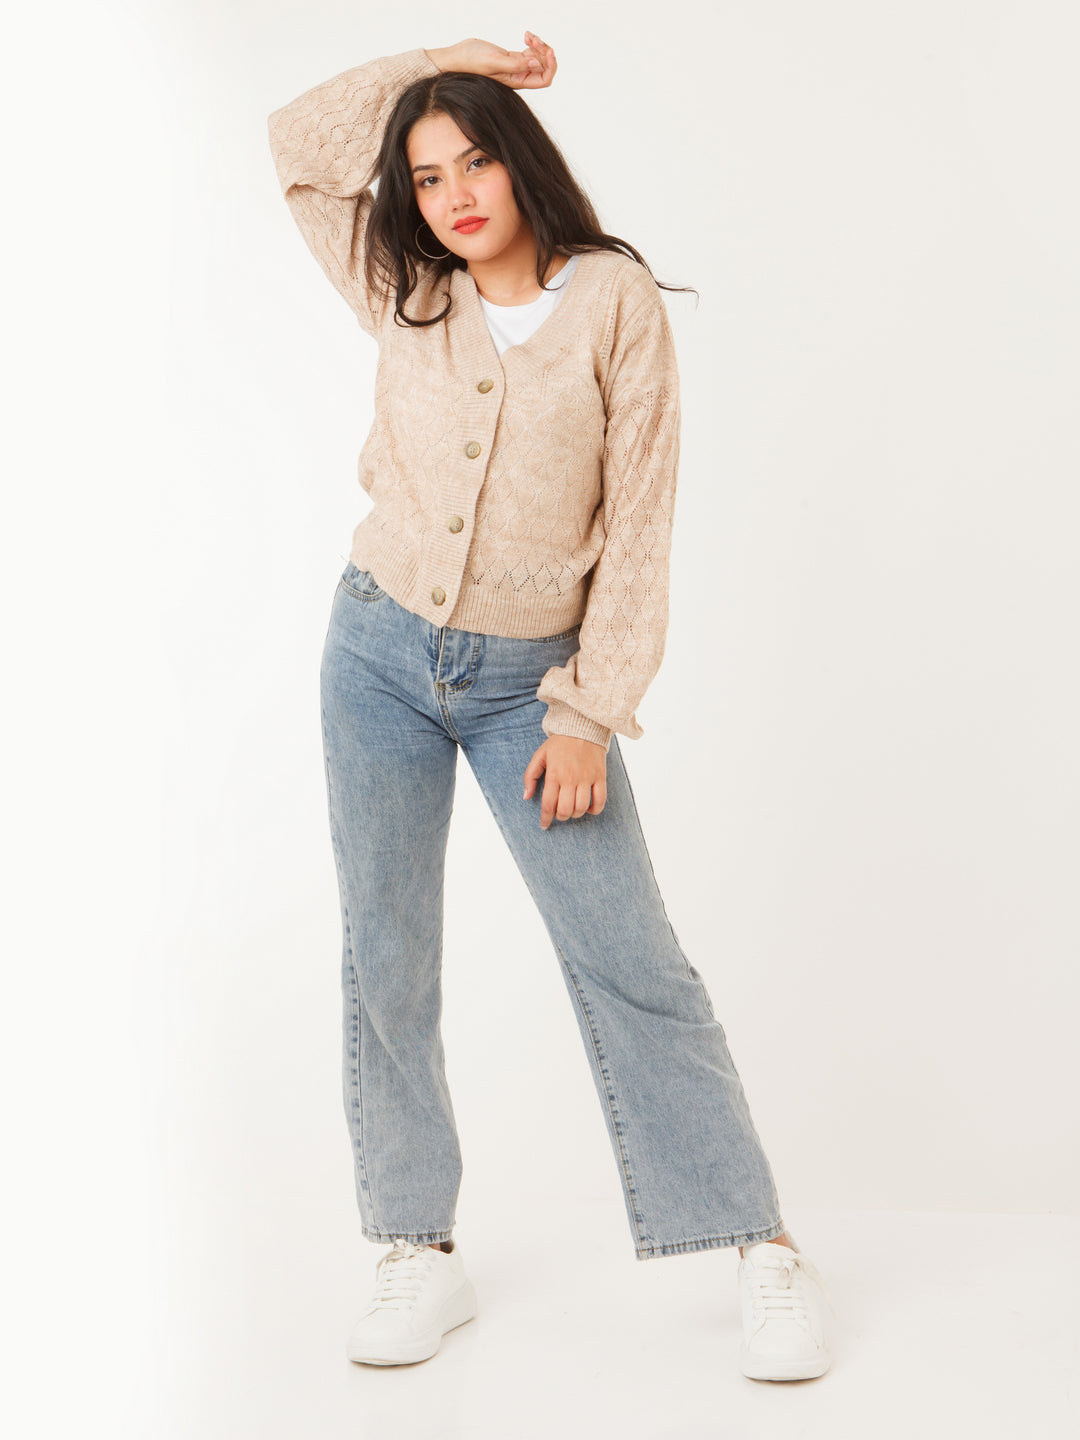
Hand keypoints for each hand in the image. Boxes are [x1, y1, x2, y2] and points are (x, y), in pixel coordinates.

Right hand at [426, 31, 557, 88]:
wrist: (457, 56)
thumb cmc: (471, 62)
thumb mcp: (494, 62)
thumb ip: (515, 65)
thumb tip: (537, 65)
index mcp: (517, 81)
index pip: (544, 79)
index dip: (550, 66)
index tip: (547, 51)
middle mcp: (519, 76)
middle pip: (544, 67)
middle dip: (544, 52)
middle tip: (533, 40)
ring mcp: (516, 67)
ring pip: (538, 58)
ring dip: (538, 45)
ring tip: (528, 36)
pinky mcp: (512, 57)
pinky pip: (530, 52)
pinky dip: (532, 42)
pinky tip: (526, 35)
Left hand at [523, 735, 606, 829]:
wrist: (583, 727)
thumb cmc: (560, 743)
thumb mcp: (540, 755)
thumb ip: (530, 776)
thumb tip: (526, 796)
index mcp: (554, 774)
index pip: (549, 804)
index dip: (545, 818)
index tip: (544, 825)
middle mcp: (571, 778)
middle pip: (565, 810)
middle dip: (560, 817)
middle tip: (559, 813)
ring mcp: (587, 778)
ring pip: (581, 808)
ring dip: (575, 814)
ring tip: (572, 809)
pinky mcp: (600, 776)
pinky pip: (601, 800)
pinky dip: (594, 810)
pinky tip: (588, 808)